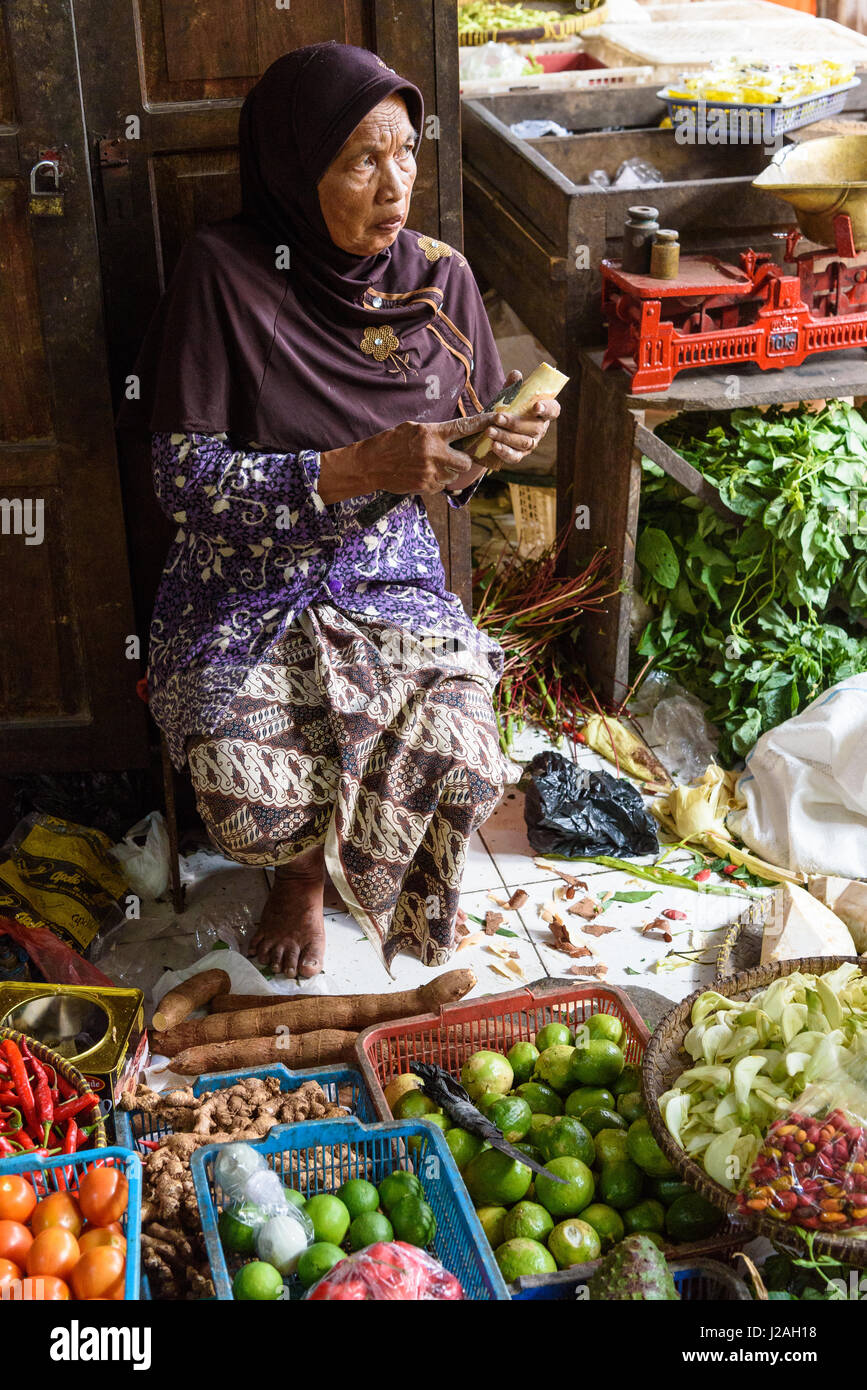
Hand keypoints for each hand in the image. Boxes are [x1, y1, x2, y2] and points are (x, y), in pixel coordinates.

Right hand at [319, 410, 497, 502]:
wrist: (371, 464)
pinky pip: (442, 485)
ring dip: (449, 471)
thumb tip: (458, 433)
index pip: (464, 427)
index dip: (483, 424)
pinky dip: (437, 481)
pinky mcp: (425, 486)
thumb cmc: (391, 442)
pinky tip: (423, 473)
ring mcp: (430, 472)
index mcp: (431, 433)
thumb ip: (436, 431)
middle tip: (452, 457)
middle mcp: (434, 453)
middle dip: (462, 461)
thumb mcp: (413, 428)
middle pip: (466, 462)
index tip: (497, 420)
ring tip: (432, 465)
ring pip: (454, 475)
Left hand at [481, 369, 560, 469]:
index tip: (536, 406)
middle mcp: (540, 429)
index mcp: (543, 412)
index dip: (547, 408)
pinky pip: (515, 457)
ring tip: (489, 431)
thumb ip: (512, 386)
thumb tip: (516, 375)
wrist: (492, 427)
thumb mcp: (507, 396)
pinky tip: (494, 446)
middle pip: (535, 428)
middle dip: (515, 423)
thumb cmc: (506, 408)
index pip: (553, 410)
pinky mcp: (519, 455)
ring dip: (505, 437)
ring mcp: (531, 443)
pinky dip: (504, 452)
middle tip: (497, 418)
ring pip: (524, 442)